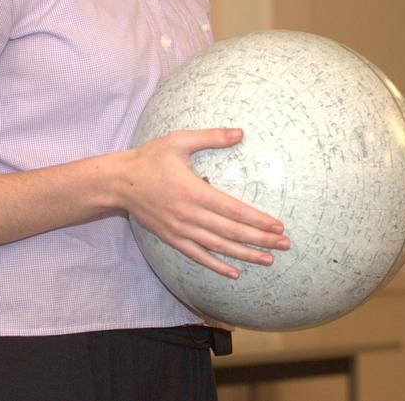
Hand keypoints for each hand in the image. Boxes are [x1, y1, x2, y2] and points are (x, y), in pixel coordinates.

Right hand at [120, 128, 289, 277]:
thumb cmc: (151, 158)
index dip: (257, 220)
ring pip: (218, 246)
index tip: (278, 225)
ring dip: (244, 254)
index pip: (234, 210)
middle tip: (284, 244)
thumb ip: (211, 137)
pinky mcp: (172, 237)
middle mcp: (190, 214)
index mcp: (195, 191)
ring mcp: (180, 229)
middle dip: (260, 239)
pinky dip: (216, 265)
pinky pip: (197, 255)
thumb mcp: (180, 141)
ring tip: (268, 259)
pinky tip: (234, 272)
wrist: (120, 182)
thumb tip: (240, 132)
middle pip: (231, 231)